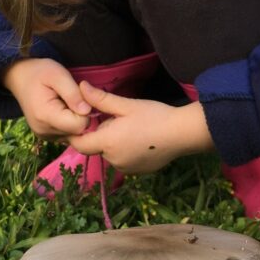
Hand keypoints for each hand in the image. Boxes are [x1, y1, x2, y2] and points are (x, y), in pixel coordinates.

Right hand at [0, 58, 91, 139]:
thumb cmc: (39, 72)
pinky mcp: (47, 136)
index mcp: (46, 116)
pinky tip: (63, 110)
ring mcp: (44, 136)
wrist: (19, 77)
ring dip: (75, 119)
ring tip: (65, 102)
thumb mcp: (58, 75)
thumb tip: (87, 111)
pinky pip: (67, 134)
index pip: (79, 124)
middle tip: (71, 97)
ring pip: (74, 134)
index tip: (79, 95)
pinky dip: (69, 123)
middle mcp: (44, 131)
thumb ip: (73, 93)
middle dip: (80, 114)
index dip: (85, 110)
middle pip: (77, 131)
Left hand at [66, 81, 213, 174]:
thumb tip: (80, 87)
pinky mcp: (138, 172)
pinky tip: (140, 139)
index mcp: (107, 143)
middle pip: (96, 147)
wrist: (182, 134)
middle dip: (101, 134)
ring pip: (110, 154)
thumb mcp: (126, 105)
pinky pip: (124, 160)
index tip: (84, 121)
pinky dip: (126, 151)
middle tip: (117, 119)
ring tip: (132, 128)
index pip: (79, 144)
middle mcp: (113, 160)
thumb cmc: (154, 116)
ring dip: (113, 143)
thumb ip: (101, 99)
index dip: (76, 133)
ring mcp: (126, 168)